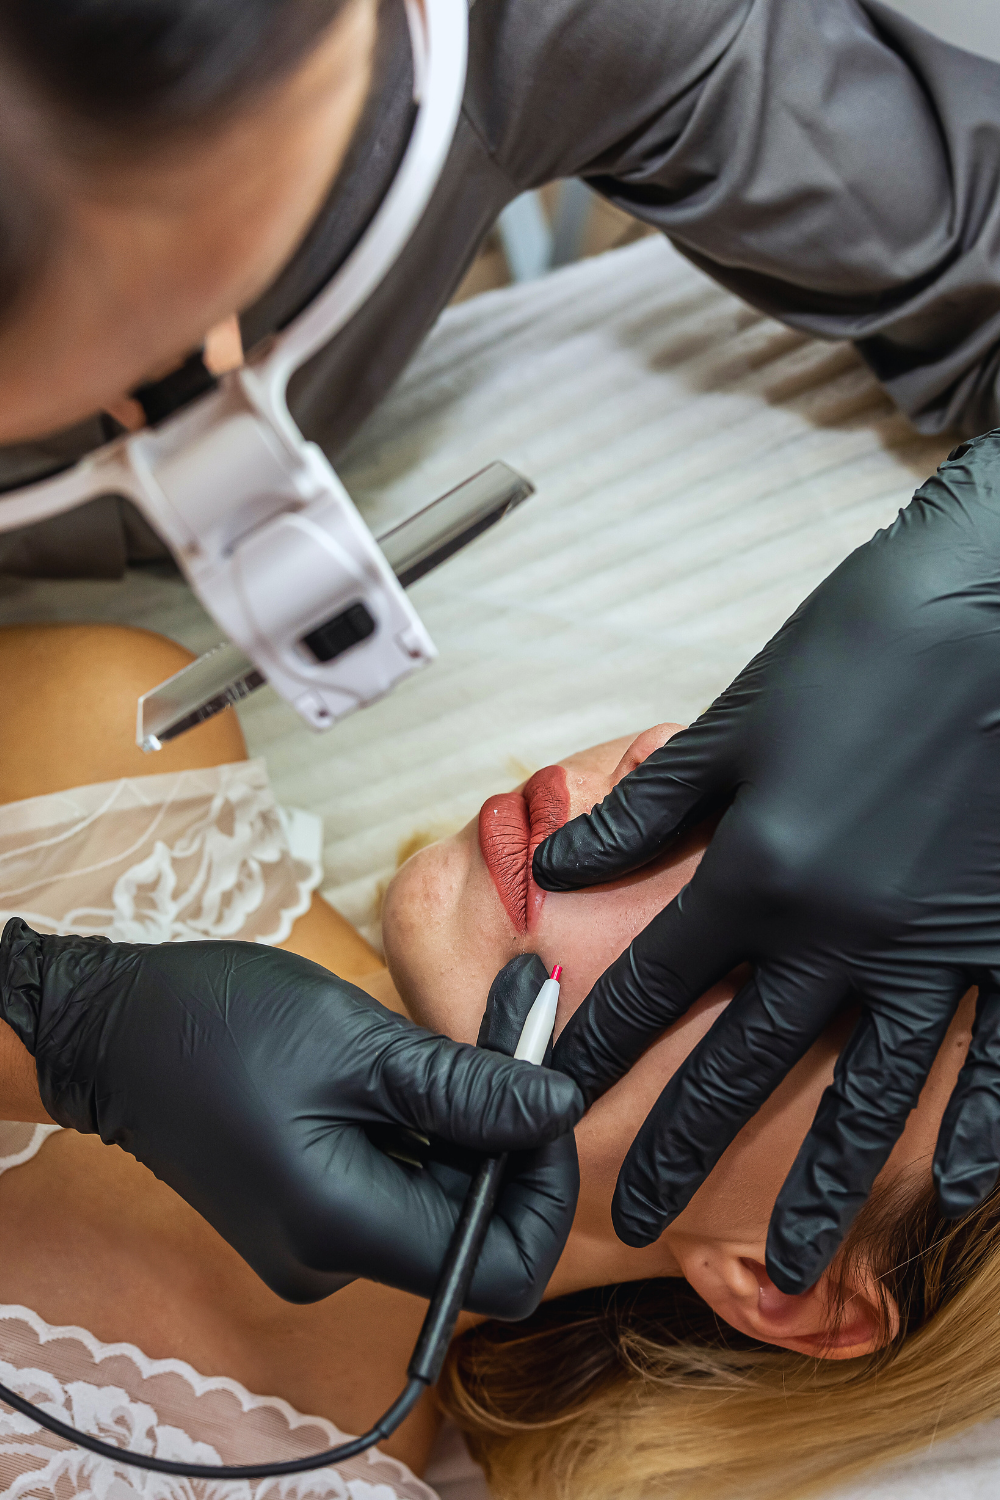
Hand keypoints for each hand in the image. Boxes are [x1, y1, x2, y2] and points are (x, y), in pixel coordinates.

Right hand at [0, 920, 581, 1316]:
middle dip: (513, 1136)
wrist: (115, 1030)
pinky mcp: (308, 1210)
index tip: (549, 1099)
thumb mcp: (360, 1045)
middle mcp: (333, 1261)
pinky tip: (421, 1059)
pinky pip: (398, 1183)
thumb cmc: (223, 1025)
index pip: (501, 1269)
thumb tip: (565, 1109)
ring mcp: (317, 1241)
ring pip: (439, 1199)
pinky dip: (428, 1126)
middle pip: (474, 1231)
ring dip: (473, 1121)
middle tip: (521, 1034)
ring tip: (477, 1028)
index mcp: (343, 1230)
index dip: (547, 1192)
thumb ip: (470, 1090)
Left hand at [534, 431, 999, 1294]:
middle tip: (636, 1218)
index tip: (551, 1099)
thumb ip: (652, 807)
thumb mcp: (744, 719)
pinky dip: (973, 1133)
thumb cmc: (867, 645)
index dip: (599, 1045)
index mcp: (759, 865)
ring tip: (794, 1261)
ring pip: (867, 1090)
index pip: (657, 980)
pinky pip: (993, 1060)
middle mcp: (839, 927)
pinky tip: (947, 1191)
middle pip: (745, 1059)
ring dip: (826, 1182)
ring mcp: (935, 943)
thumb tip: (561, 864)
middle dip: (683, 1142)